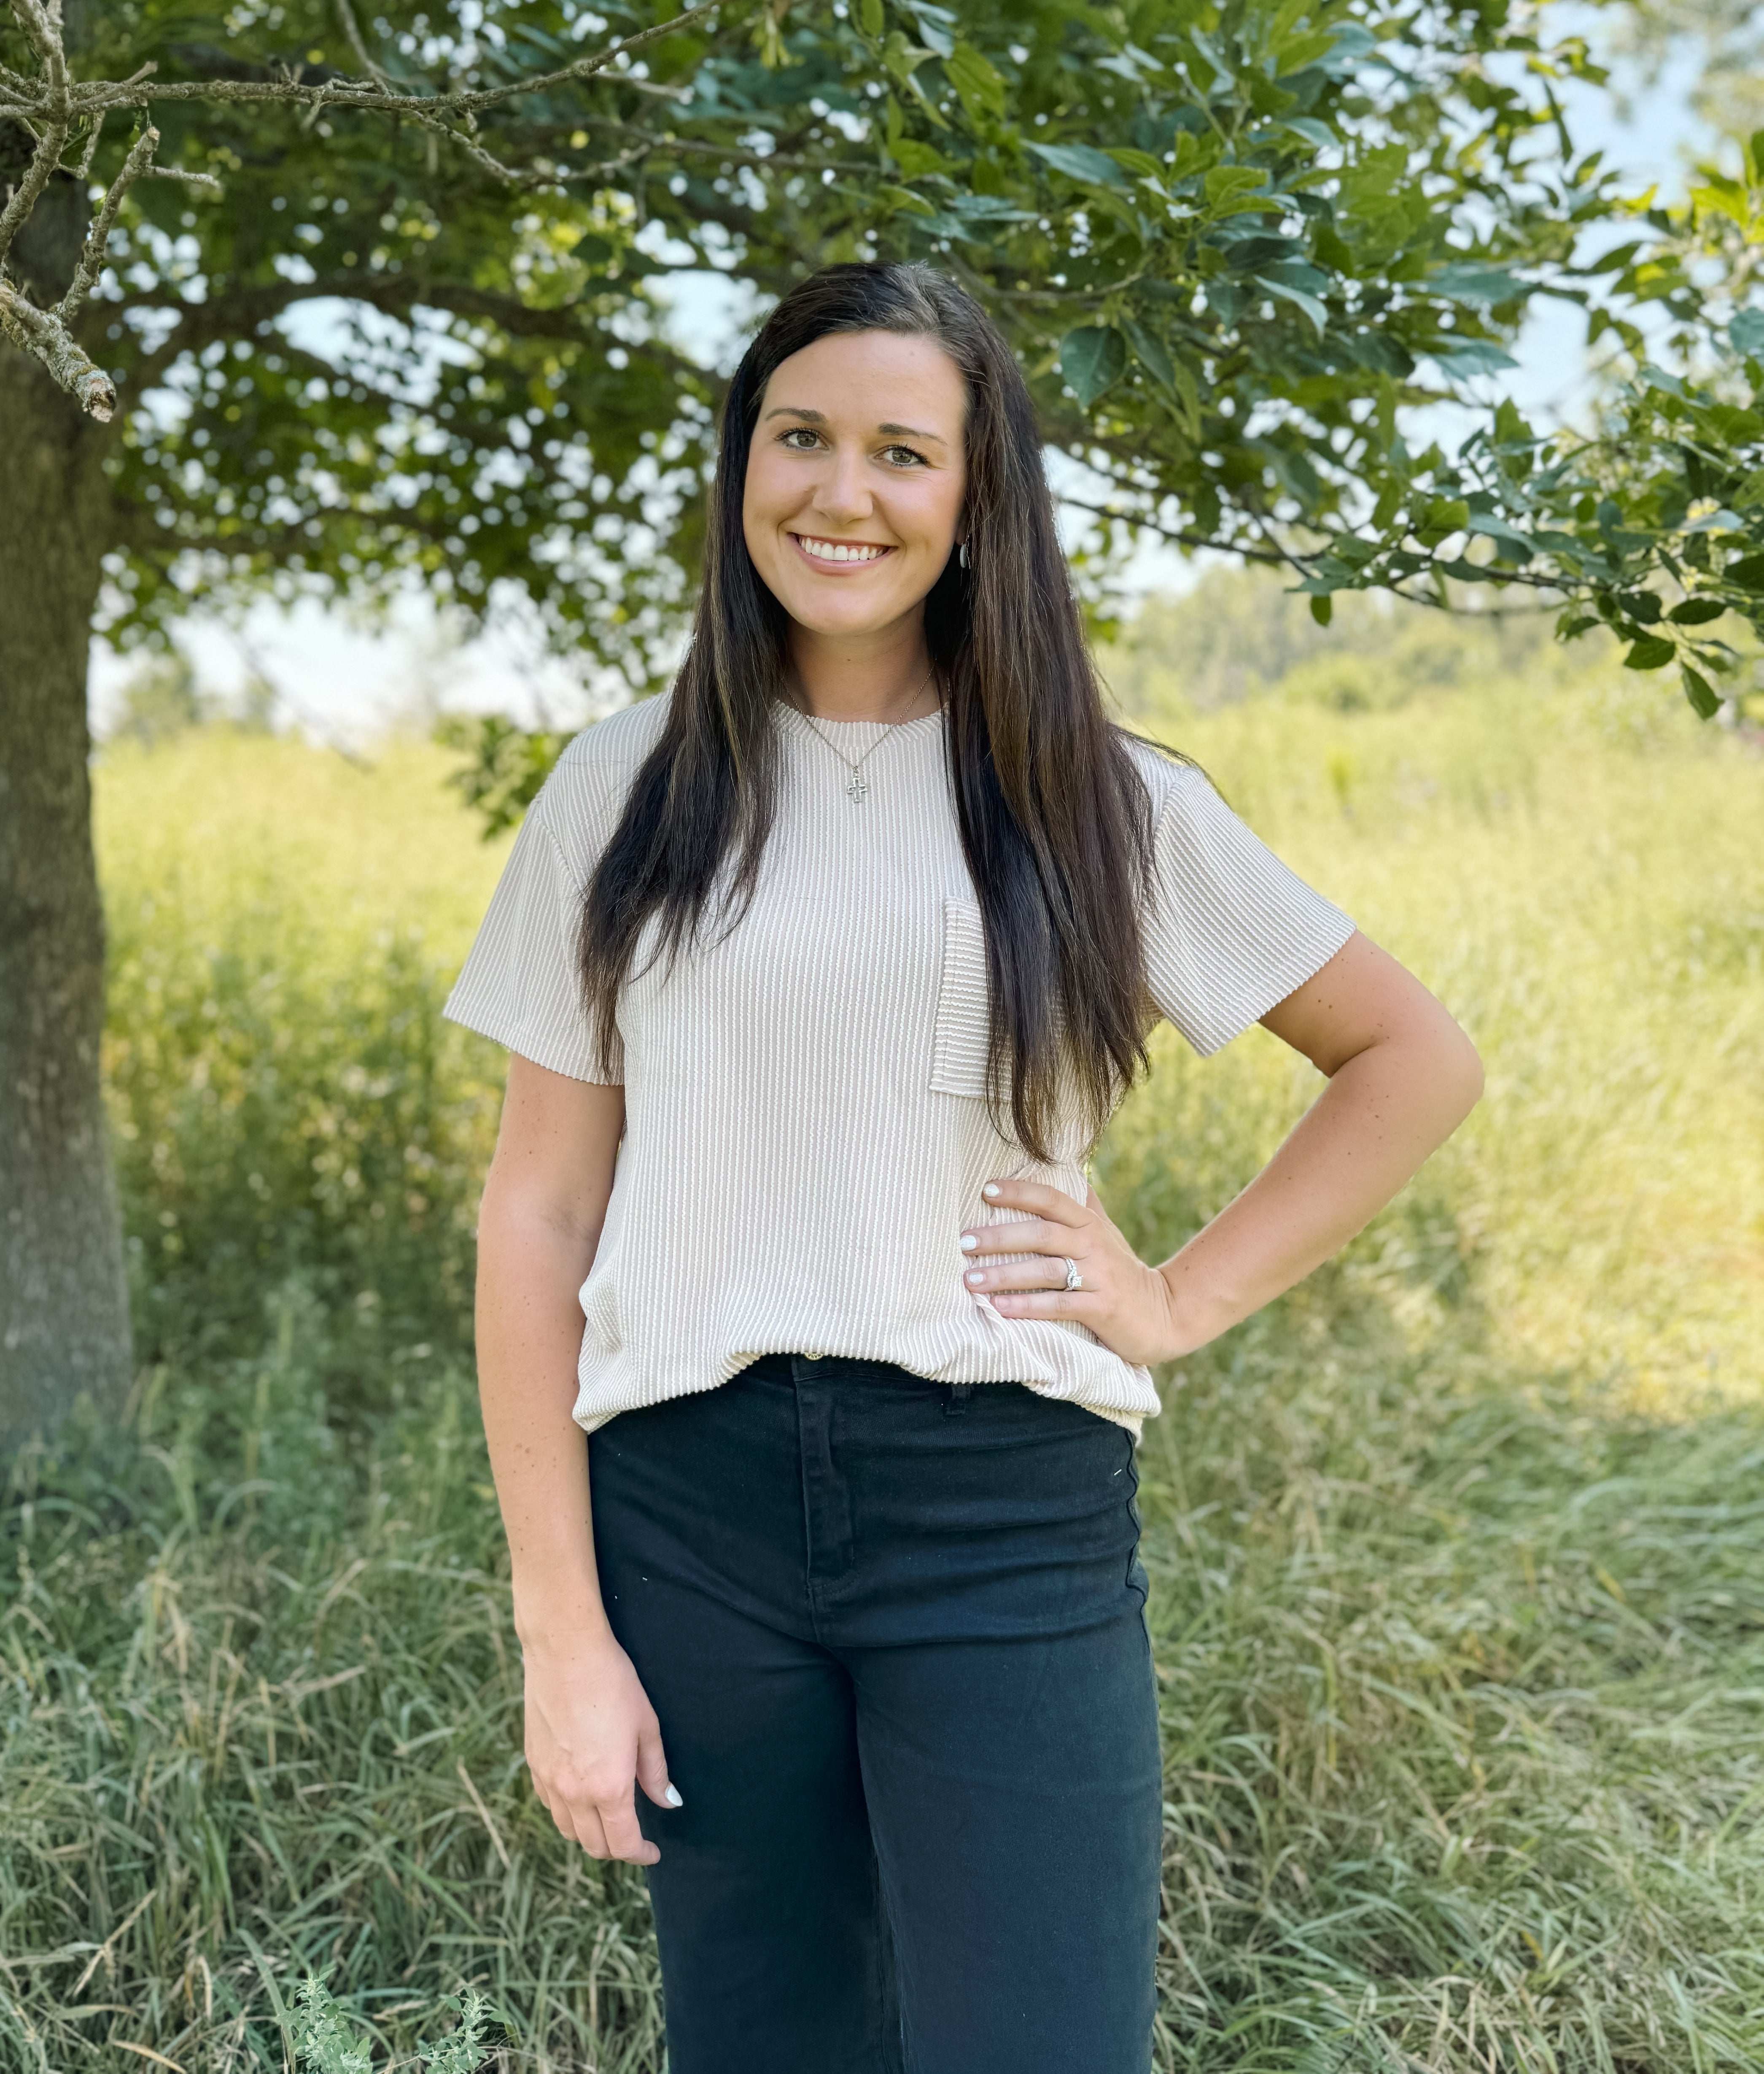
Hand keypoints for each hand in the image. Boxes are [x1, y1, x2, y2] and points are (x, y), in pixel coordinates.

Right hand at [522, 1624, 679, 1862]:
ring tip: (607, 1818)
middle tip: (633, 1837)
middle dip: (616, 1849)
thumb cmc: (613, 1683)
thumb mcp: (646, 1726)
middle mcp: (574, 1792)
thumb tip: (668, 1801)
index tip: (653, 1851)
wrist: (565, 1652)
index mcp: (608, 1787)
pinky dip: (566, 1812)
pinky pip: (549, 1804)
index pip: (623, 1843)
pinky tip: (580, 1795)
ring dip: (589, 1833)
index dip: (640, 1854)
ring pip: (567, 1829)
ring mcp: (549, 1779)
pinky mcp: (533, 1763)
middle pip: (593, 1845)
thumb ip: (655, 1771)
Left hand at [959, 1178, 1189, 1368]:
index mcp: (1089, 1224)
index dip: (1020, 1192)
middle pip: (1042, 1233)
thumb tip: (1063, 1170)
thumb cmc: (1121, 1271)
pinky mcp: (1102, 1309)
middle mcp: (1093, 1245)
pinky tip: (999, 1309)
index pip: (1052, 1199)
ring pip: (1046, 1270)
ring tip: (970, 1280)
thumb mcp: (1105, 1233)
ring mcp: (1099, 1277)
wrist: (1164, 1314)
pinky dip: (1027, 1307)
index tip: (986, 1191)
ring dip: (1005, 1275)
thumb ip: (1082, 1206)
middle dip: (1000, 1236)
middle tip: (964, 1241)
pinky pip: (1059, 1305)